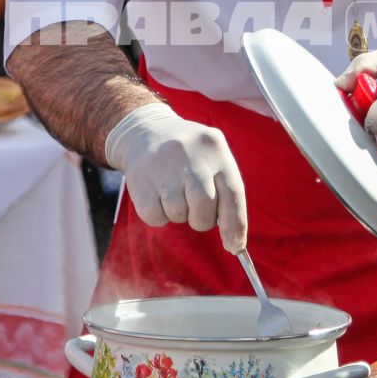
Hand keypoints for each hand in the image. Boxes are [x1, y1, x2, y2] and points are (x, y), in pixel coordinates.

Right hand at [104, 102, 247, 250]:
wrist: (147, 131)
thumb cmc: (190, 157)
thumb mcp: (213, 160)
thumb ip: (227, 195)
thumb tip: (235, 243)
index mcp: (215, 147)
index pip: (233, 193)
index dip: (235, 225)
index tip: (234, 246)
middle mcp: (191, 153)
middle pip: (204, 206)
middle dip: (201, 219)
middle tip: (195, 212)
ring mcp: (163, 165)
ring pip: (178, 213)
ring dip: (178, 214)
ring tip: (174, 194)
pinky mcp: (141, 178)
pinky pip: (155, 217)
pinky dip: (158, 215)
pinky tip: (157, 195)